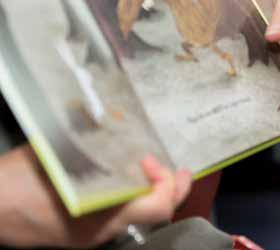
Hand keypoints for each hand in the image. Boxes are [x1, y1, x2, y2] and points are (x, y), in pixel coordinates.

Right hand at [0, 145, 191, 248]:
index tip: (150, 159)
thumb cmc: (17, 182)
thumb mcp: (57, 155)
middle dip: (174, 189)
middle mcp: (101, 231)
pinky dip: (132, 198)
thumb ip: (91, 144)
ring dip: (155, 192)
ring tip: (159, 170)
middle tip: (182, 170)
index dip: (165, 182)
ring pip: (140, 217)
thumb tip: (115, 122)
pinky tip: (128, 180)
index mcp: (99, 214)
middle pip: (157, 214)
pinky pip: (120, 218)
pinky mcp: (81, 235)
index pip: (156, 206)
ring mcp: (91, 236)